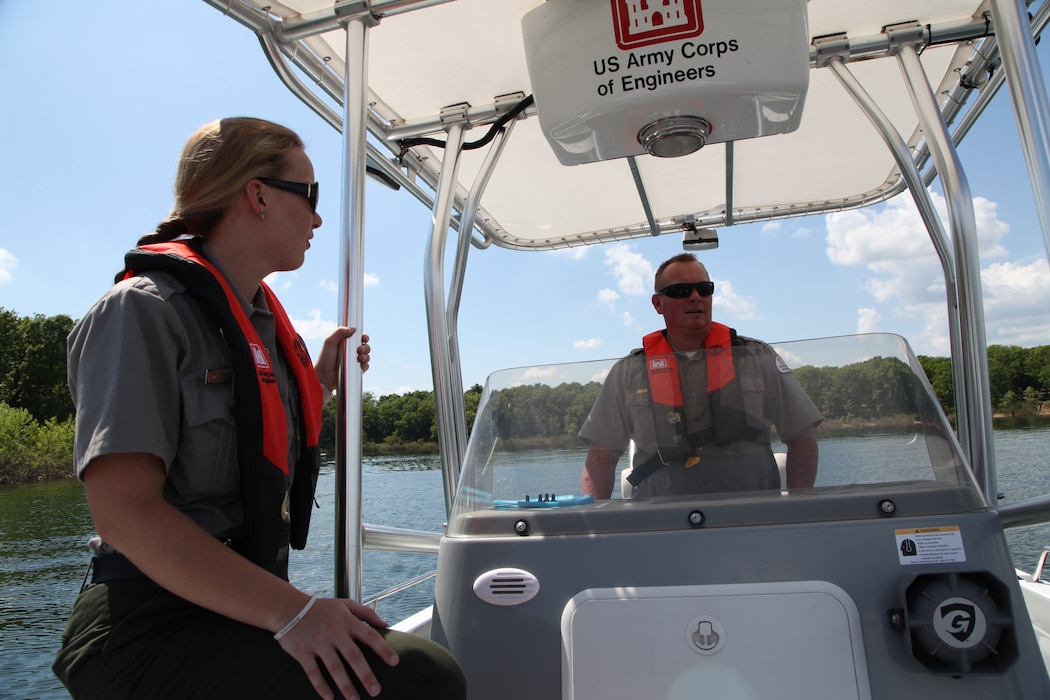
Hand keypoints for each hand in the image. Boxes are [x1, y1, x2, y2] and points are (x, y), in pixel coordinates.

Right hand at [276, 597, 396, 699]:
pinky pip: (313, 672)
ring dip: (346, 685)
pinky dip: (321, 686)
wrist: (288, 608)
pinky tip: (330, 698)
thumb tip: (385, 625)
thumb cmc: (321, 608)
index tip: (395, 663)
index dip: (383, 649)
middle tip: (376, 691)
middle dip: (366, 675)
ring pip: (334, 668)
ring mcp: (318, 643)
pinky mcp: (302, 652)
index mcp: (347, 621)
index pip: (370, 636)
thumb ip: (366, 613)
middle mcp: (334, 633)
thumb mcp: (345, 604)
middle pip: (354, 656)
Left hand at [315, 327, 367, 390]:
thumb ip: (339, 332)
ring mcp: (354, 360)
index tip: (364, 338)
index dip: (363, 337)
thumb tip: (353, 329)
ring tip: (359, 358)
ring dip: (366, 356)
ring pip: (367, 356)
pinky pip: (365, 366)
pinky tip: (360, 365)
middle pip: (365, 346)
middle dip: (365, 347)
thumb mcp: (329, 342)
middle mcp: (350, 351)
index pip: (358, 337)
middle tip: (359, 350)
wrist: (323, 376)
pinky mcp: (356, 370)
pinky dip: (365, 365)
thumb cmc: (324, 358)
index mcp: (345, 342)